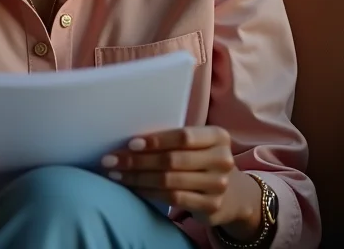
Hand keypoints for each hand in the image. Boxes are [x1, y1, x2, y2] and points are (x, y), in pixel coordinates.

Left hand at [101, 126, 260, 232]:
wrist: (233, 193)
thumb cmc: (202, 158)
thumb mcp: (198, 143)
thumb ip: (174, 138)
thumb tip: (131, 138)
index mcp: (218, 136)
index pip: (183, 136)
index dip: (156, 140)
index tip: (130, 143)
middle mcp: (222, 160)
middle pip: (172, 160)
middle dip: (137, 160)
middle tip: (111, 160)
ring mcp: (218, 185)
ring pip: (169, 181)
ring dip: (137, 178)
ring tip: (115, 175)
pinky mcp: (210, 207)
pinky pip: (173, 199)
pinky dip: (149, 192)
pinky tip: (134, 188)